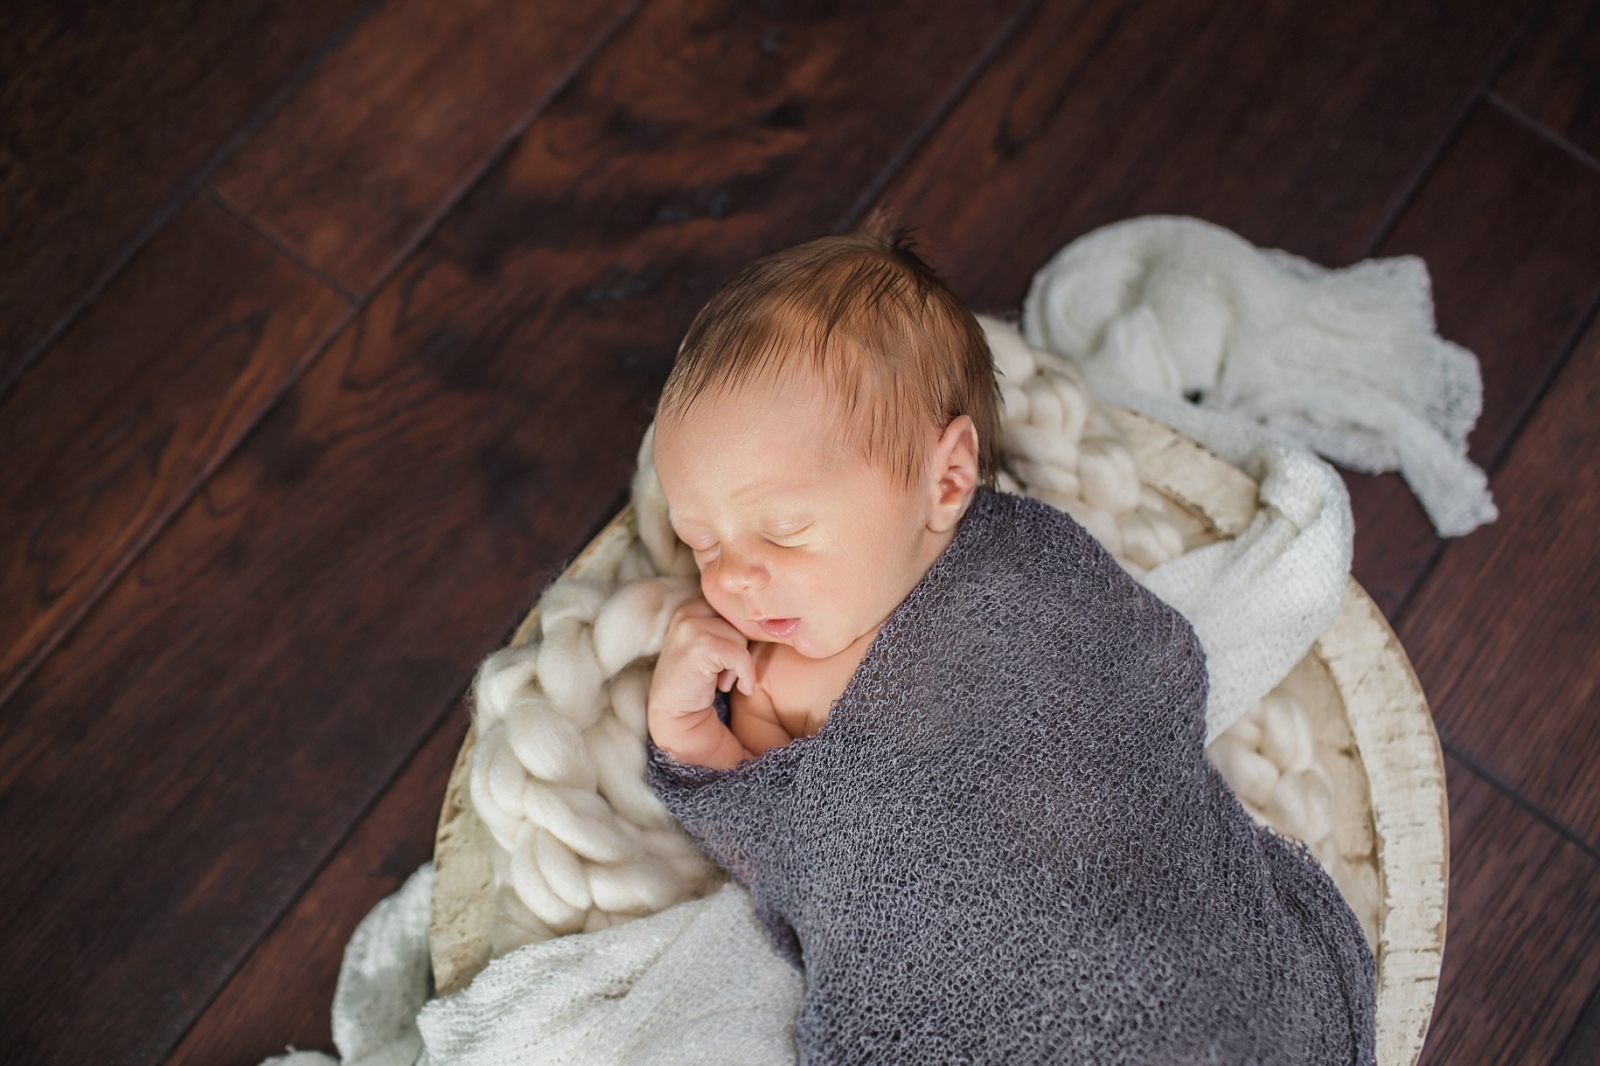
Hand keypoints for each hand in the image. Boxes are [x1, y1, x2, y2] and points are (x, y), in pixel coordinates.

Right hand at [648, 597, 755, 726]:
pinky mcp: (700, 646)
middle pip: (742, 618)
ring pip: (742, 637)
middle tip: (726, 669)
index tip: (741, 652)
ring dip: (740, 663)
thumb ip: (732, 623)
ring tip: (720, 677)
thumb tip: (770, 611)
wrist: (675, 711)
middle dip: (741, 647)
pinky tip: (730, 687)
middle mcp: (690, 609)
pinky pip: (741, 656)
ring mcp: (692, 626)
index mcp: (695, 603)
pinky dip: (744, 675)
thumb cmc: (701, 677)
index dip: (747, 627)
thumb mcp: (715, 640)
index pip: (739, 602)